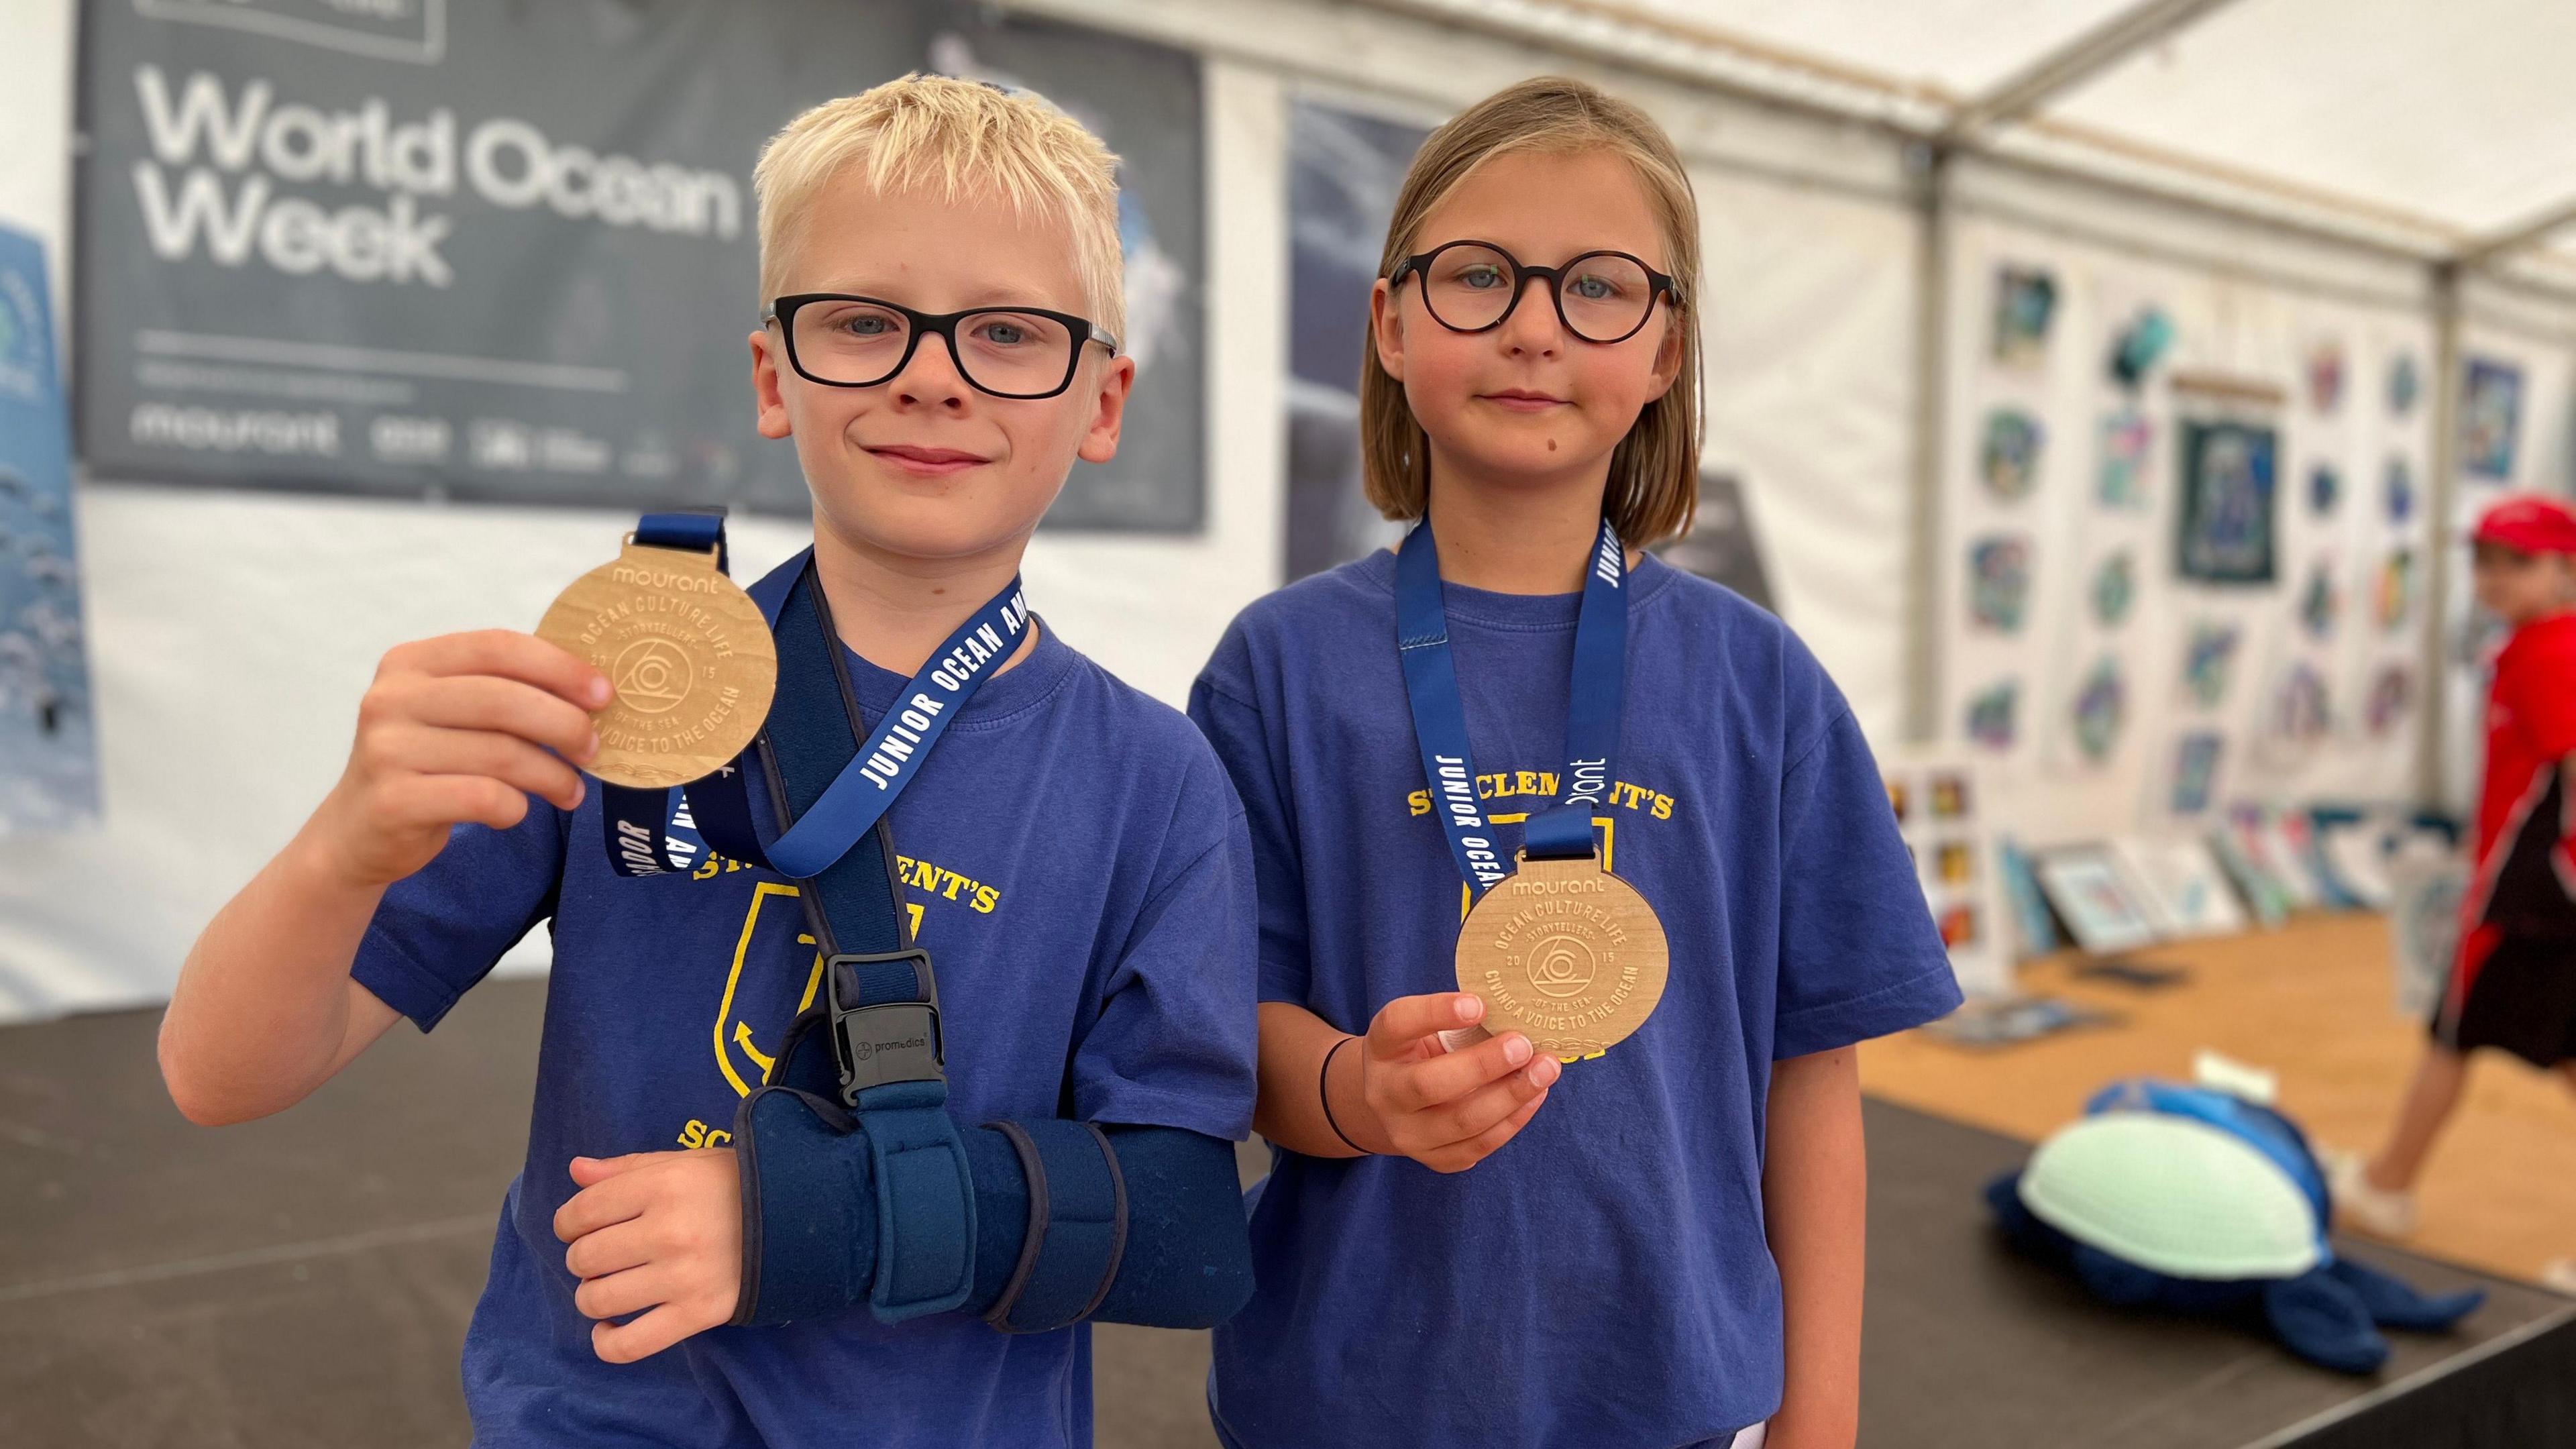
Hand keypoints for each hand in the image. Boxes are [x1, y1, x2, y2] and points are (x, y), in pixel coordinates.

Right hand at [306, 631, 608, 886]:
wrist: (358, 832)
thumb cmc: (426, 765)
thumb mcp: (451, 714)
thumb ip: (504, 692)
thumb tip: (593, 692)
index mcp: (411, 662)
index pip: (498, 647)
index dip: (559, 667)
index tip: (604, 693)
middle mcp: (392, 698)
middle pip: (504, 700)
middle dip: (564, 724)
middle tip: (593, 749)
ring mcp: (387, 749)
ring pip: (501, 755)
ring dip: (552, 775)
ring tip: (571, 791)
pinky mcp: (393, 801)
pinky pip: (483, 798)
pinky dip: (515, 806)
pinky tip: (519, 810)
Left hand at [554, 1150, 742, 1362]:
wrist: (803, 1218)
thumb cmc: (735, 1186)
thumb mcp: (685, 1162)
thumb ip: (627, 1167)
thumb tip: (575, 1171)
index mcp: (664, 1185)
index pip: (584, 1211)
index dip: (567, 1222)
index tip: (576, 1227)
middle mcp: (669, 1231)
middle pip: (585, 1257)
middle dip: (582, 1258)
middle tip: (602, 1256)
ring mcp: (683, 1277)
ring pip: (598, 1300)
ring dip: (591, 1296)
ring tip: (608, 1288)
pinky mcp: (698, 1314)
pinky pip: (630, 1344)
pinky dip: (606, 1343)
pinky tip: (607, 1330)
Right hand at [1342, 992, 1557, 1171]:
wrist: (1398, 1104)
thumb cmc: (1423, 1052)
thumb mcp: (1426, 1027)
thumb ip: (1461, 1019)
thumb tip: (1518, 1011)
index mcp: (1381, 1047)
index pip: (1398, 1024)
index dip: (1436, 1012)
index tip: (1479, 1004)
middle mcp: (1384, 1094)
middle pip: (1429, 1084)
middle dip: (1484, 1065)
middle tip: (1524, 1045)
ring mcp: (1407, 1133)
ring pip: (1462, 1121)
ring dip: (1511, 1095)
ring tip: (1545, 1069)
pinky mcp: (1434, 1159)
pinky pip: (1479, 1145)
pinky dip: (1513, 1120)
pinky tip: (1535, 1095)